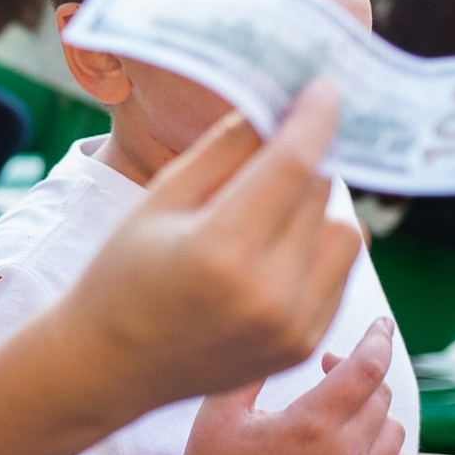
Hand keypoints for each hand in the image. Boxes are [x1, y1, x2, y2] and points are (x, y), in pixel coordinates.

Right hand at [67, 84, 365, 414]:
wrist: (108, 367)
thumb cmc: (122, 274)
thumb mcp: (159, 199)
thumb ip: (224, 150)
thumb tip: (279, 108)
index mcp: (221, 249)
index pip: (293, 165)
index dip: (314, 119)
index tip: (325, 87)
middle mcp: (268, 293)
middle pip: (321, 194)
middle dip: (305, 161)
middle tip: (280, 146)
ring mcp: (292, 327)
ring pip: (346, 234)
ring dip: (318, 209)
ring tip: (272, 209)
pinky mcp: (304, 345)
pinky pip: (339, 275)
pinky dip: (318, 250)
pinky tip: (274, 251)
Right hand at [84, 319, 414, 454]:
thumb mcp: (220, 410)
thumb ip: (256, 368)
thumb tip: (283, 332)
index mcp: (310, 424)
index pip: (367, 368)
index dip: (379, 338)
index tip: (382, 323)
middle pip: (382, 397)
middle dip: (362, 373)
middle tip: (328, 370)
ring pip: (395, 434)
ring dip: (376, 413)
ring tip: (341, 410)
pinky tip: (368, 448)